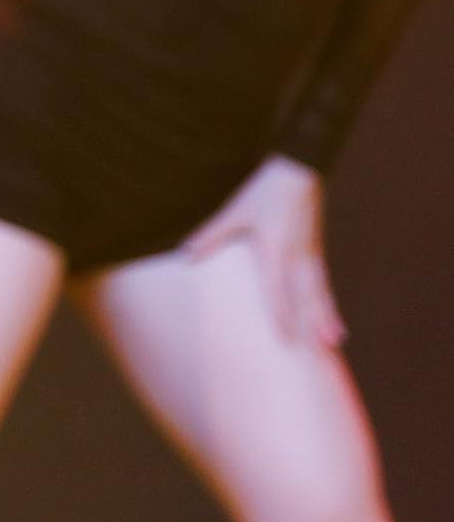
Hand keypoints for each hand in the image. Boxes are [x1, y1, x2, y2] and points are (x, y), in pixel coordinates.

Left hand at [184, 155, 346, 346]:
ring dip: (327, 317)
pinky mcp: (315, 251)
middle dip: (314, 324)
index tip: (285, 339)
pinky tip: (333, 322)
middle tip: (325, 351)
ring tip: (336, 342)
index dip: (281, 314)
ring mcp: (310, 254)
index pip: (278, 288)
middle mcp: (297, 256)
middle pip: (307, 296)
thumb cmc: (264, 191)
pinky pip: (322, 284)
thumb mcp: (236, 211)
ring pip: (320, 292)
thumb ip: (213, 235)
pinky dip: (327, 304)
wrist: (298, 170)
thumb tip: (186, 254)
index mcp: (276, 249)